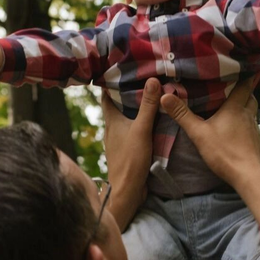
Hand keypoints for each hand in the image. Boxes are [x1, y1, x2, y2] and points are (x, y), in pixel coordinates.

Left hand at [102, 78, 160, 231]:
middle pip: (117, 104)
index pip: (106, 95)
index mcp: (111, 120)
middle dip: (126, 92)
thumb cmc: (130, 160)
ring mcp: (119, 139)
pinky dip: (140, 121)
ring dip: (135, 107)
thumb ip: (148, 106)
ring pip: (125, 117)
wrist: (127, 191)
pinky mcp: (127, 148)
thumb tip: (152, 79)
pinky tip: (152, 119)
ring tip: (149, 94)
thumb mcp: (142, 130)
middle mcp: (112, 127)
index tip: (121, 68)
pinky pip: (133, 129)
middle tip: (141, 77)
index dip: (111, 81)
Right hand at [161, 81, 259, 219]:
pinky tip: (235, 129)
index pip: (245, 84)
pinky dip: (244, 122)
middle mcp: (248, 115)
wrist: (248, 176)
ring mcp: (254, 129)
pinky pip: (251, 126)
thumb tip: (165, 96)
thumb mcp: (199, 133)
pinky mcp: (256, 142)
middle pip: (250, 97)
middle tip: (232, 86)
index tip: (241, 66)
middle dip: (243, 90)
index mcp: (236, 108)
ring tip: (232, 105)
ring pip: (251, 112)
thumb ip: (182, 115)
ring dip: (244, 106)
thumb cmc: (224, 152)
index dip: (244, 74)